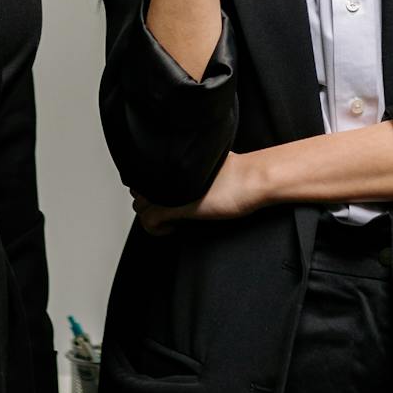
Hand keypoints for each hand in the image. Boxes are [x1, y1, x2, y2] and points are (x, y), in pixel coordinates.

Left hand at [132, 151, 263, 234]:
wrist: (252, 179)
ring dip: (152, 215)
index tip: (166, 196)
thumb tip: (192, 173)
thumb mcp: (211, 166)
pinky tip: (172, 229)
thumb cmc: (240, 173)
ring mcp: (170, 190)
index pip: (146, 174)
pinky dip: (156, 229)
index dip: (152, 187)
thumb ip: (195, 168)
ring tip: (171, 220)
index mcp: (176, 162)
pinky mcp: (175, 207)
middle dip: (150, 202)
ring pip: (140, 205)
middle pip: (140, 189)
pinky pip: (149, 220)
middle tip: (169, 209)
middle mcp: (169, 173)